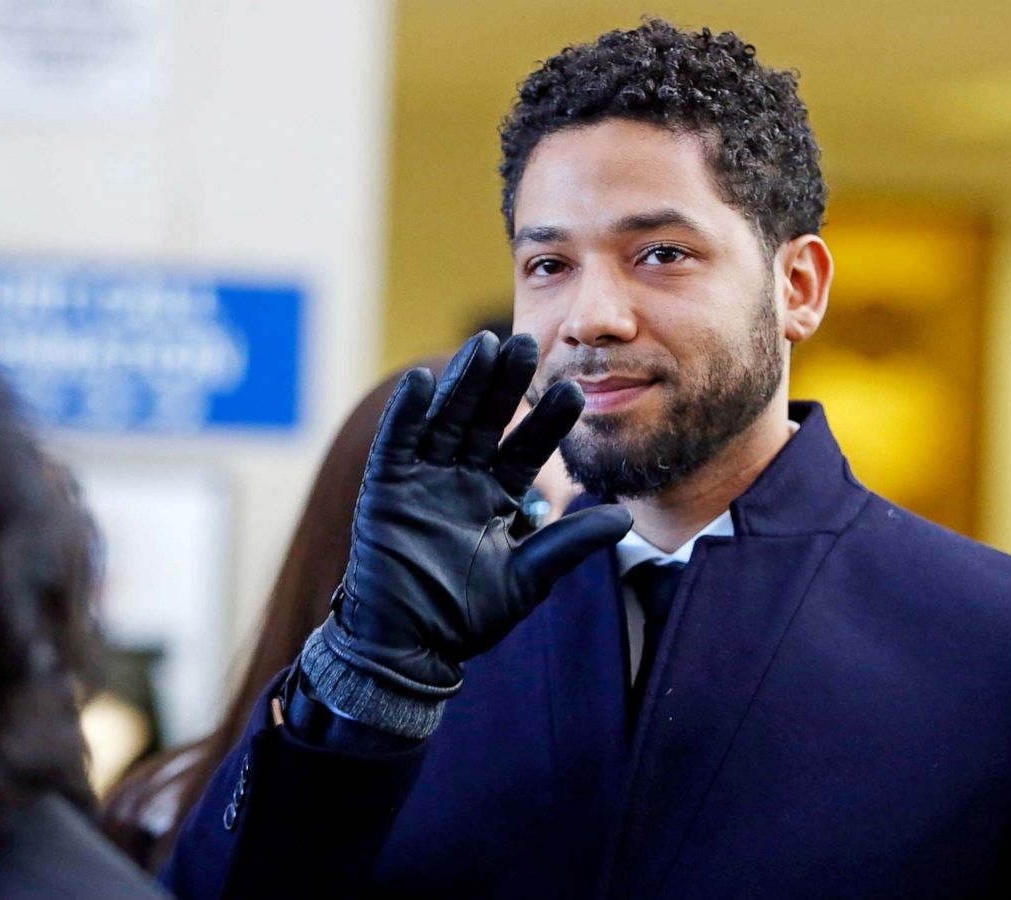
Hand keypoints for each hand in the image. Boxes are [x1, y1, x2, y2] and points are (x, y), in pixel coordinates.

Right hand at [318, 331, 631, 693]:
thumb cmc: (468, 618)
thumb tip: (626, 519)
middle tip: (528, 343)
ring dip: (463, 382)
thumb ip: (569, 543)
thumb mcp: (529, 577)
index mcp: (496, 494)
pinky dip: (407, 414)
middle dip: (505, 384)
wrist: (412, 649)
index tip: (577, 392)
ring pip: (446, 420)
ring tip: (485, 344)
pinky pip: (397, 444)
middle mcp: (460, 479)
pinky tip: (424, 382)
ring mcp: (422, 480)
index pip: (526, 448)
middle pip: (486, 420)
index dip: (547, 422)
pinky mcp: (385, 490)